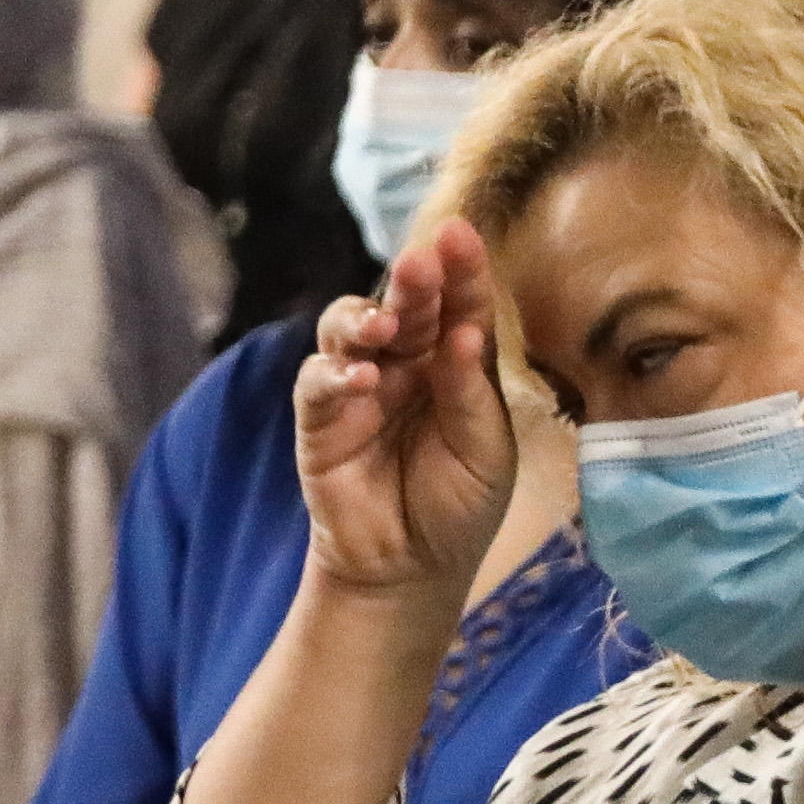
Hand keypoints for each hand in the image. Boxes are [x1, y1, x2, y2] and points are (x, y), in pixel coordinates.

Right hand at [290, 218, 519, 606]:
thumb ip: (470, 394)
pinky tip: (361, 380)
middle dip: (412, 280)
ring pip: (349, 327)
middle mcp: (406, 363)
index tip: (459, 234)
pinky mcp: (320, 417)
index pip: (459, 307)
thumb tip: (463, 334)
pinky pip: (318, 381)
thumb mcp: (486, 454)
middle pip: (404, 304)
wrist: (408, 570)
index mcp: (455, 363)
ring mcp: (360, 386)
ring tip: (383, 326)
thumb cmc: (457, 508)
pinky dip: (335, 374)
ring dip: (363, 316)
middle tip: (418, 262)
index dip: (461, 270)